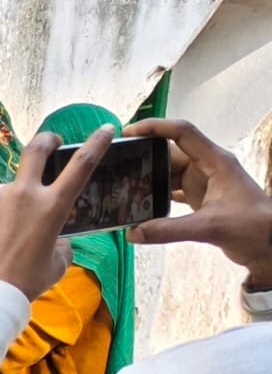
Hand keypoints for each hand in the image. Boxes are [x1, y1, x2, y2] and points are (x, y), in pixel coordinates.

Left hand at [0, 126, 115, 300]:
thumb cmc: (25, 282)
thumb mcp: (57, 263)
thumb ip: (61, 243)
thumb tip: (55, 237)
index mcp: (52, 206)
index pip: (82, 165)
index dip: (96, 143)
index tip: (104, 129)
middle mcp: (24, 194)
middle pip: (37, 149)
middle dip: (48, 139)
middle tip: (53, 141)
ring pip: (11, 191)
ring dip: (15, 204)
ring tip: (9, 236)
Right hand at [124, 118, 271, 287]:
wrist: (269, 245)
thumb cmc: (252, 227)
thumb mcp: (210, 227)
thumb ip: (169, 230)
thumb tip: (133, 232)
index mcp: (215, 161)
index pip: (182, 132)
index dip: (155, 127)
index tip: (129, 132)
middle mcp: (208, 167)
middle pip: (169, 153)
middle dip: (144, 156)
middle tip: (117, 163)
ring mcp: (204, 182)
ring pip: (168, 172)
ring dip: (148, 178)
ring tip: (122, 185)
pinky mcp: (200, 198)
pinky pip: (172, 190)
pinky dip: (156, 195)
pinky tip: (140, 204)